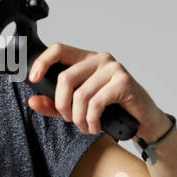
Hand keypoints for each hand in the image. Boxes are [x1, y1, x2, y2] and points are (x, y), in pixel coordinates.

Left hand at [26, 42, 170, 138]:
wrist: (142, 121)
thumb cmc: (112, 110)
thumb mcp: (77, 109)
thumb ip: (54, 105)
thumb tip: (33, 101)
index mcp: (86, 60)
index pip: (59, 49)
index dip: (43, 61)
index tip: (33, 78)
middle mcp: (99, 59)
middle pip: (65, 78)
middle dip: (62, 105)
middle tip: (70, 119)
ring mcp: (113, 68)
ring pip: (80, 94)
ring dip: (79, 118)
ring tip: (86, 127)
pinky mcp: (123, 81)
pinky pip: (96, 102)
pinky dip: (92, 119)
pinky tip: (95, 126)